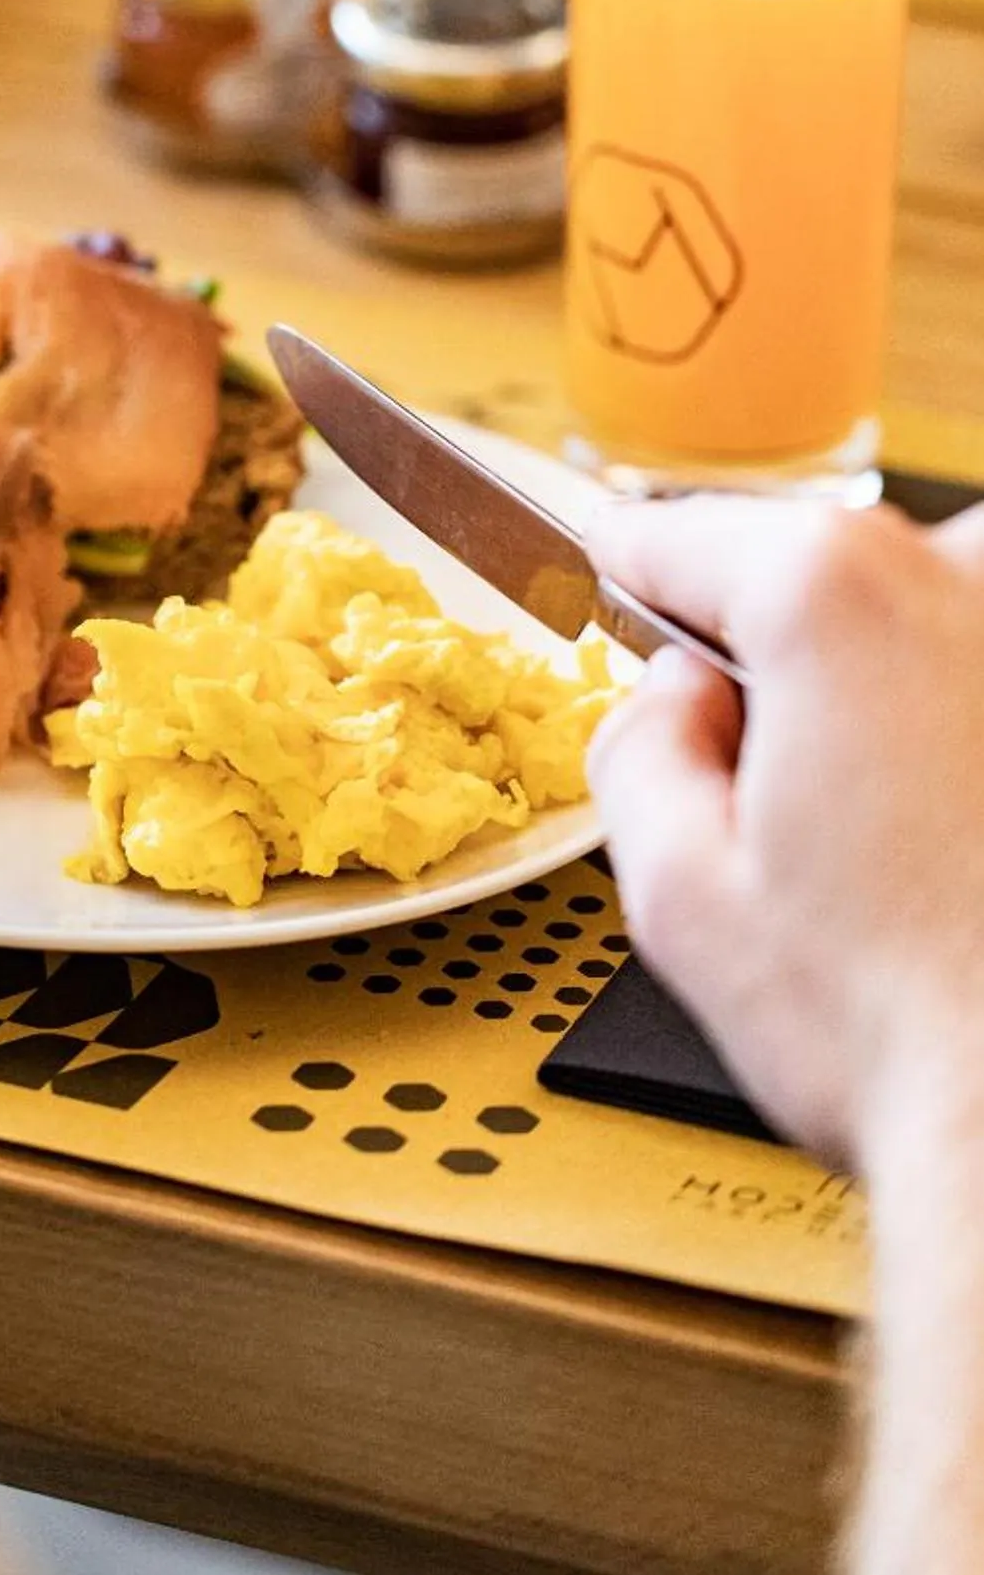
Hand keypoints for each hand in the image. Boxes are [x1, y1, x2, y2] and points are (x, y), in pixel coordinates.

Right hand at [585, 497, 983, 1170]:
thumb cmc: (903, 1039)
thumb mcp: (675, 894)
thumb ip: (636, 746)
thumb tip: (677, 700)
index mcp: (832, 594)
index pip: (682, 535)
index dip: (636, 586)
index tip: (626, 604)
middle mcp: (970, 580)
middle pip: (828, 570)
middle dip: (795, 664)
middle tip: (790, 805)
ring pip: (941, 618)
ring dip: (912, 695)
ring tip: (909, 846)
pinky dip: (972, 742)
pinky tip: (967, 850)